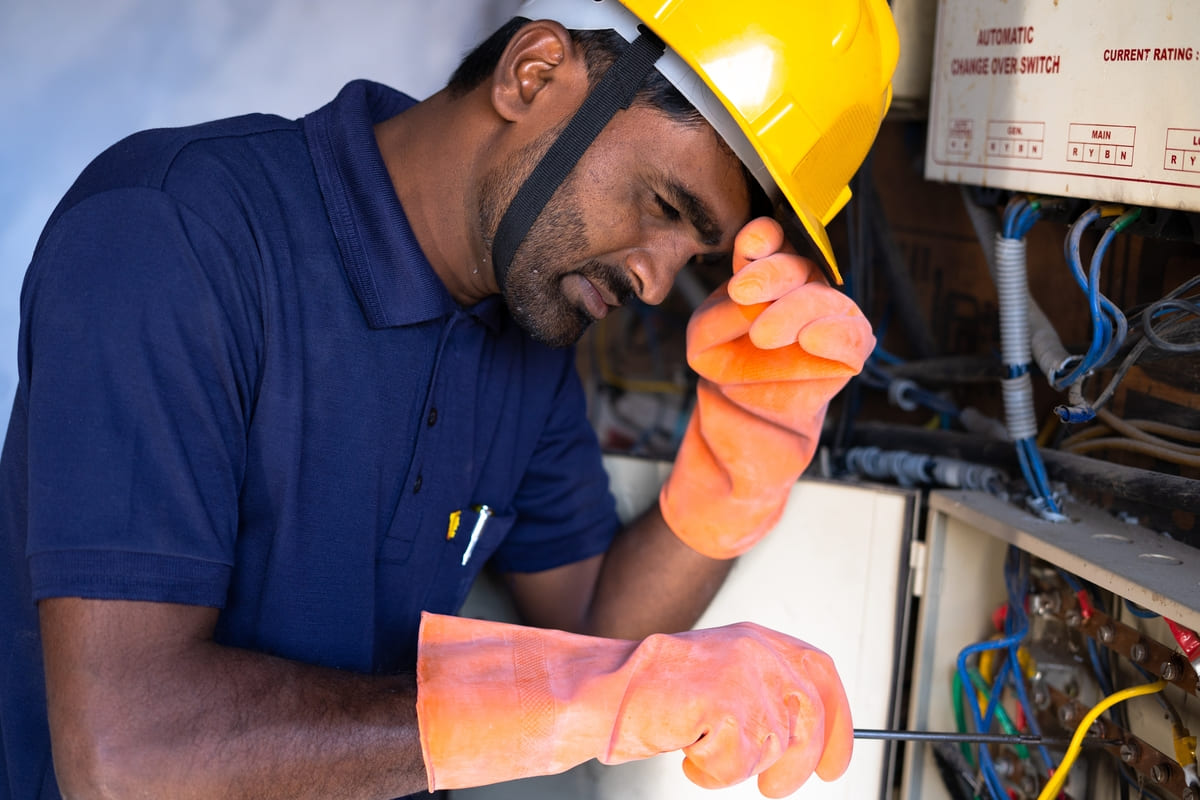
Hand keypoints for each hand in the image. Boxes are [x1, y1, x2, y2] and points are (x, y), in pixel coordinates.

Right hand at [416, 612, 852, 796]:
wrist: (598, 691)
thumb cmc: (651, 692)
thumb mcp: (718, 677)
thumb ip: (762, 690)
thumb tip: (806, 732)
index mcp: (759, 639)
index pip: (822, 675)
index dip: (838, 723)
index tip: (833, 763)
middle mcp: (757, 651)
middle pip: (811, 718)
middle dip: (796, 763)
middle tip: (772, 787)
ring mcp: (743, 674)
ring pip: (774, 747)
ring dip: (737, 766)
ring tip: (701, 749)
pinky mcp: (725, 701)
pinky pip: (739, 761)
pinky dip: (712, 772)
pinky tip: (687, 750)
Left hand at [659, 217, 874, 557]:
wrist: (744, 428)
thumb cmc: (728, 376)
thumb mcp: (705, 340)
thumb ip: (722, 314)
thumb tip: (750, 303)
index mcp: (766, 278)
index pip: (771, 244)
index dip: (764, 238)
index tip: (751, 244)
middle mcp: (801, 291)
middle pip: (799, 265)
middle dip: (773, 274)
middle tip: (743, 293)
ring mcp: (829, 320)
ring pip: (825, 299)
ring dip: (796, 309)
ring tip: (764, 335)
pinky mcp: (848, 355)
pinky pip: (854, 336)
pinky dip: (836, 333)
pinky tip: (813, 337)